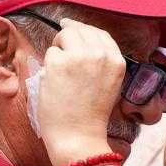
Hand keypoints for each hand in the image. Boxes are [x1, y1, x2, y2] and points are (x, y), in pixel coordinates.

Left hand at [36, 18, 125, 165]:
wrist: (79, 137)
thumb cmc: (90, 117)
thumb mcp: (108, 84)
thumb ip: (100, 62)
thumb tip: (79, 41)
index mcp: (116, 61)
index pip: (100, 33)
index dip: (85, 30)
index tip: (72, 28)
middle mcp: (101, 55)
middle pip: (80, 30)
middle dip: (68, 36)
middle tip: (60, 49)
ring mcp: (79, 57)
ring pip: (63, 36)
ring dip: (58, 50)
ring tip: (59, 73)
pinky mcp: (59, 62)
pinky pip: (50, 53)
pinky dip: (49, 66)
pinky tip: (54, 84)